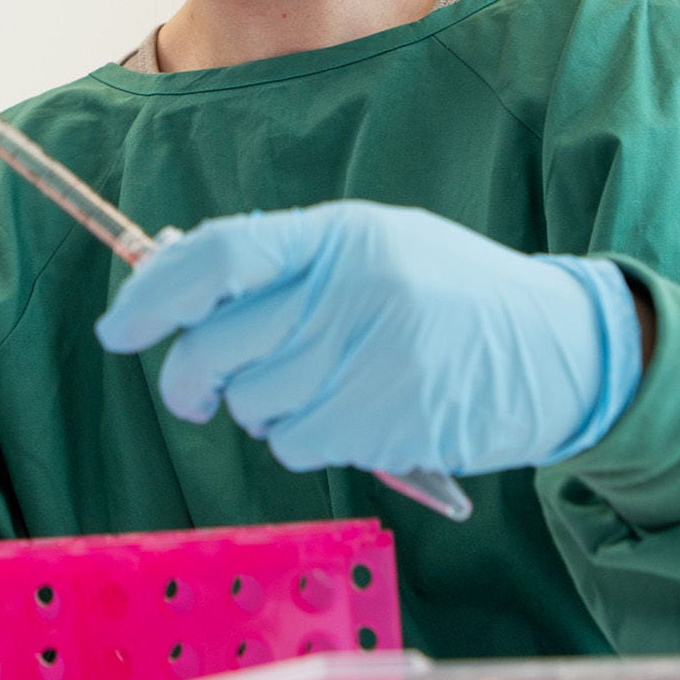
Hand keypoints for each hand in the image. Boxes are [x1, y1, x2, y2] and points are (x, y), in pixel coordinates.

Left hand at [96, 201, 643, 476]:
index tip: (119, 328)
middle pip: (217, 345)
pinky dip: (305, 441)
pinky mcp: (392, 419)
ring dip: (262, 409)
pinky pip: (298, 446)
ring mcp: (374, 356)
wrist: (560, 346)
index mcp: (339, 234)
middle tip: (195, 389)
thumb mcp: (370, 248)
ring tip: (315, 388)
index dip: (152, 295)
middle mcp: (352, 289)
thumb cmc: (448, 295)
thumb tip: (170, 277)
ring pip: (253, 405)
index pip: (220, 257)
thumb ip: (281, 264)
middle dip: (188, 378)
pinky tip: (347, 416)